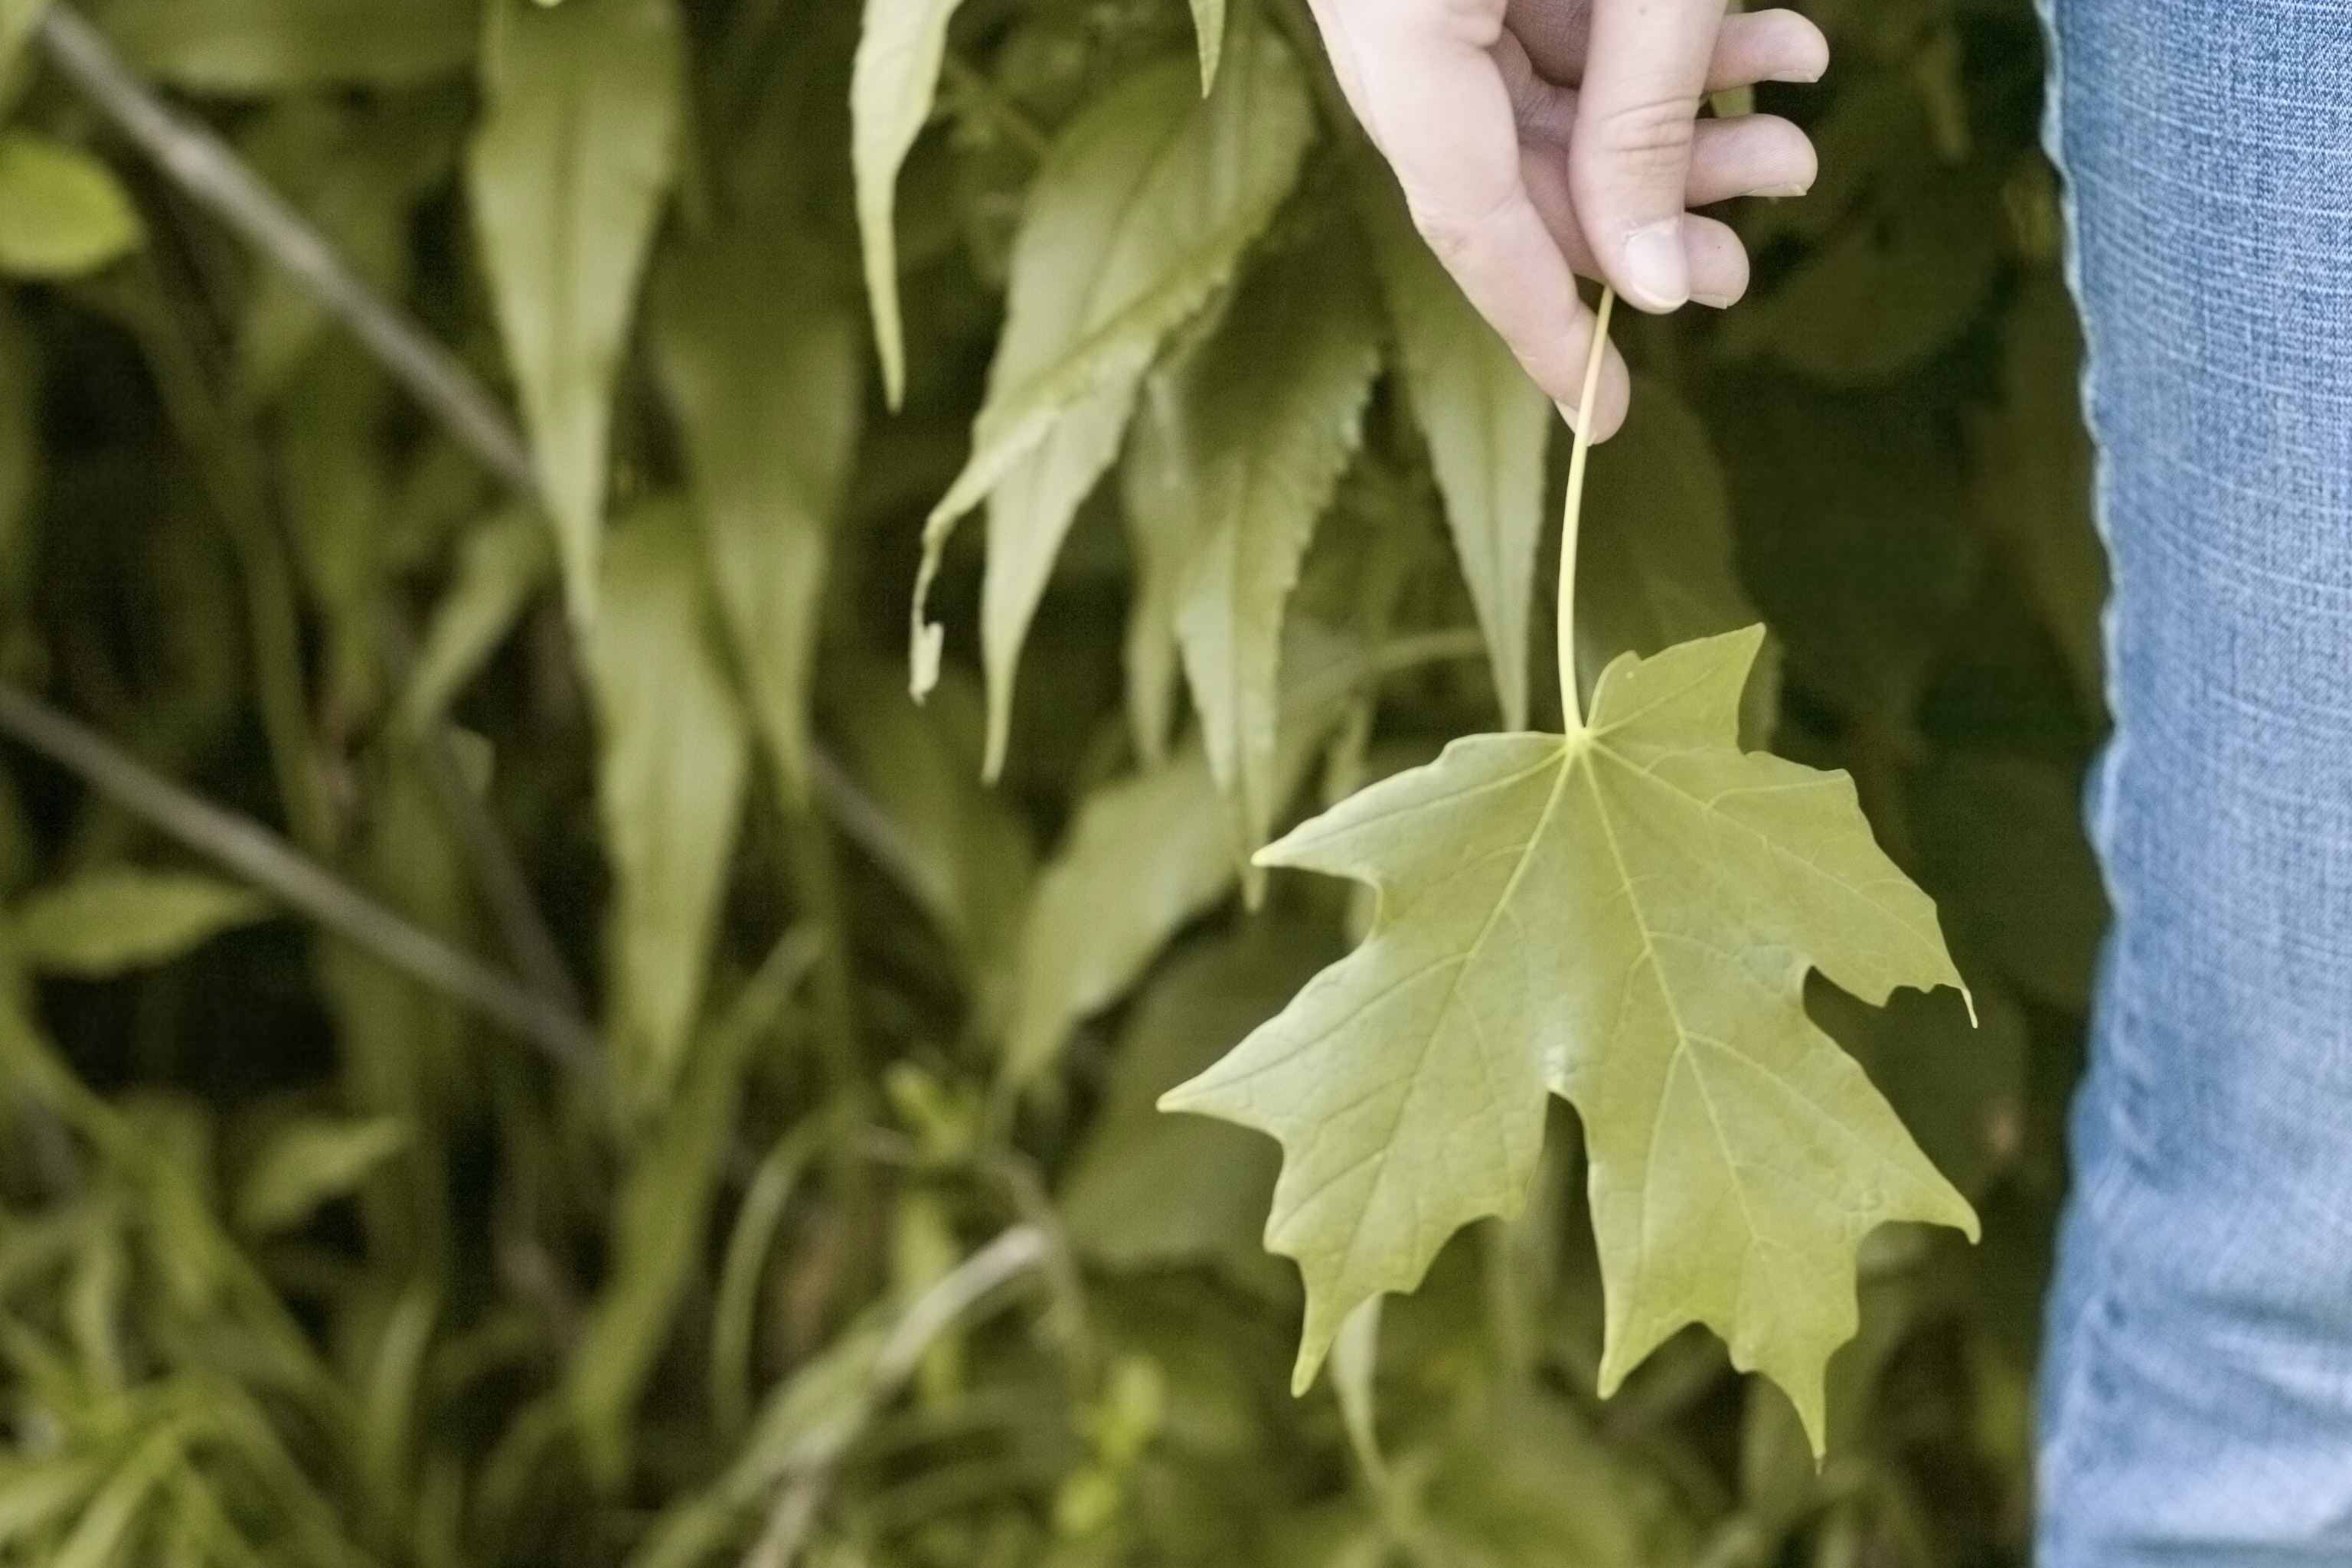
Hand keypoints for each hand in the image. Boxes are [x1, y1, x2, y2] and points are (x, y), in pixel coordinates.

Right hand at [1306, 0, 1827, 436]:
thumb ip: (1643, 121)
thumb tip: (1655, 281)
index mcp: (1394, 24)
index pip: (1465, 219)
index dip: (1539, 327)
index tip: (1603, 416)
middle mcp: (1377, 14)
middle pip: (1502, 167)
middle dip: (1644, 212)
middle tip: (1739, 261)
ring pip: (1536, 98)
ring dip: (1671, 128)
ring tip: (1785, 141)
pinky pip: (1541, 24)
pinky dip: (1648, 50)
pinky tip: (1767, 48)